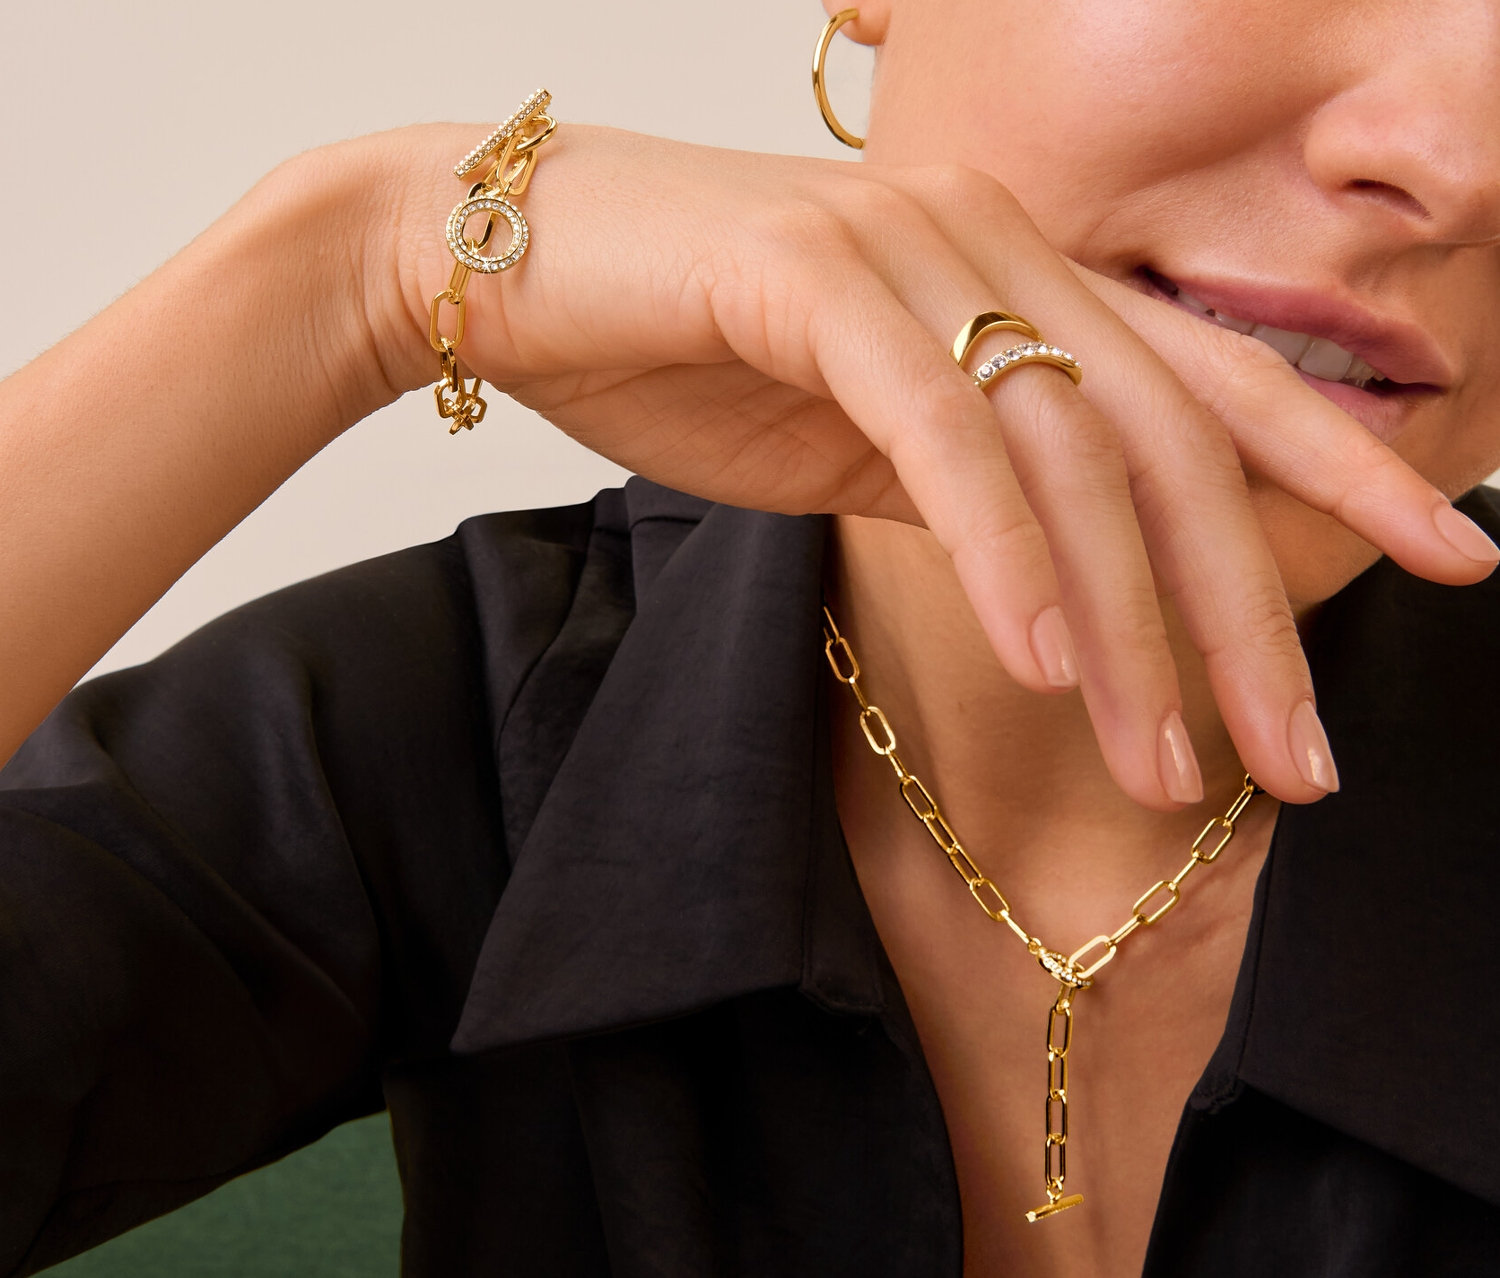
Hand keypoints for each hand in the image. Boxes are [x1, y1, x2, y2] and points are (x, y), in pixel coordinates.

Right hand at [370, 122, 1493, 807]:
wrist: (508, 263)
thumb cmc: (679, 347)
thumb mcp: (857, 422)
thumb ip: (971, 469)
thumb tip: (1065, 572)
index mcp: (1015, 272)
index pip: (1208, 381)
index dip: (1342, 466)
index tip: (1450, 555)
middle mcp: (991, 242)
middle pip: (1169, 436)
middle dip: (1249, 610)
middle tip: (1304, 758)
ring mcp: (910, 250)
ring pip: (1068, 449)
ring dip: (1129, 625)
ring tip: (1168, 767)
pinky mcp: (815, 278)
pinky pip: (940, 432)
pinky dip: (1002, 553)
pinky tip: (1042, 665)